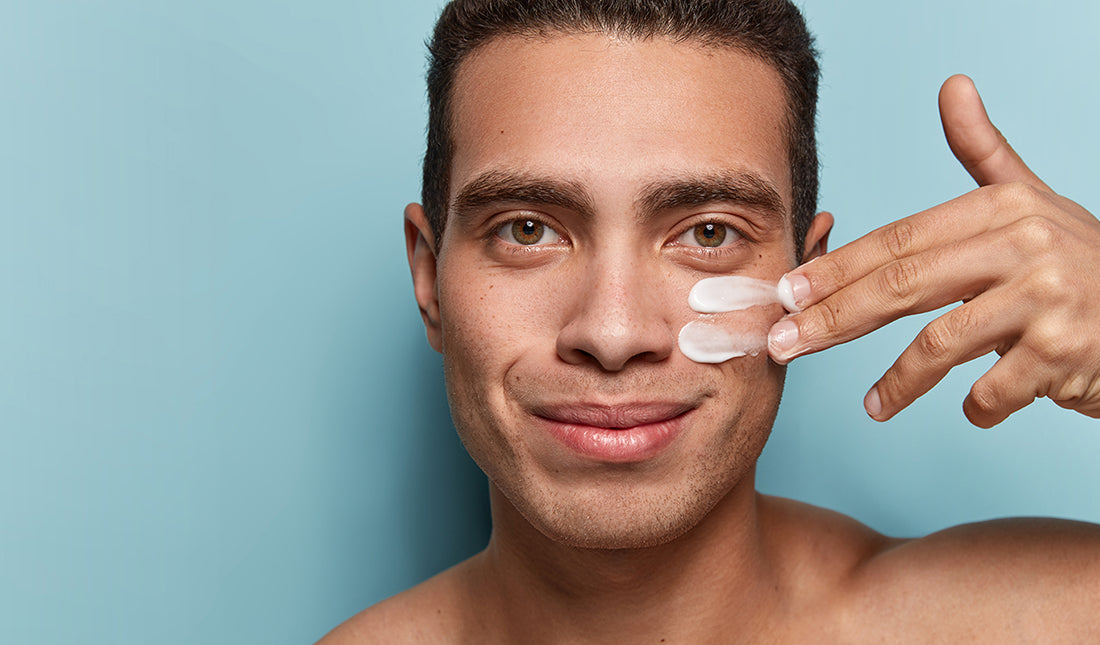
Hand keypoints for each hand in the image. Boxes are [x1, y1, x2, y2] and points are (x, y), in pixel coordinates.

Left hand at [767, 74, 1099, 427]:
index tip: (787, 292)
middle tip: (785, 345)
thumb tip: (952, 86)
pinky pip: (995, 389)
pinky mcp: (1066, 351)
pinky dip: (978, 407)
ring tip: (874, 407)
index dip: (836, 268)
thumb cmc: (1079, 260)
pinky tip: (973, 410)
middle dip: (834, 318)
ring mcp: (1048, 297)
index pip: (899, 239)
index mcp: (1003, 207)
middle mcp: (1025, 244)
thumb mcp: (1033, 201)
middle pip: (904, 285)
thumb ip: (985, 152)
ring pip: (941, 344)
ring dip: (898, 383)